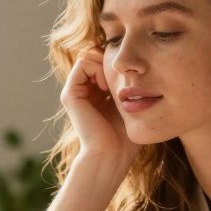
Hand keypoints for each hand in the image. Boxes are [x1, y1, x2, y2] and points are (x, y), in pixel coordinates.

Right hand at [60, 46, 139, 168]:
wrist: (112, 156)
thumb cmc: (126, 137)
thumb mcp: (132, 105)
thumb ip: (131, 87)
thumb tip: (140, 65)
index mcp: (96, 93)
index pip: (104, 60)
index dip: (116, 61)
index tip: (129, 76)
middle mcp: (84, 90)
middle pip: (96, 55)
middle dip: (110, 60)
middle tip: (122, 77)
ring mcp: (75, 92)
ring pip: (89, 55)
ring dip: (104, 64)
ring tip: (114, 84)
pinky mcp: (70, 94)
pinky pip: (83, 62)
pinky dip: (97, 68)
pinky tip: (107, 86)